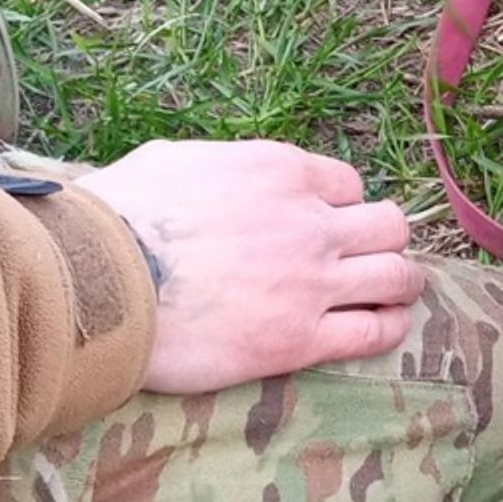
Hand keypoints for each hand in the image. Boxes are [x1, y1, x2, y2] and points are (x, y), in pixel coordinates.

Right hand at [74, 139, 425, 393]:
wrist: (101, 285)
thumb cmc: (118, 219)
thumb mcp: (173, 161)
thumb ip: (216, 168)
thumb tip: (214, 175)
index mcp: (280, 172)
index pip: (349, 184)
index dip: (341, 205)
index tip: (325, 223)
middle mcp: (309, 223)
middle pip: (389, 226)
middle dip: (384, 239)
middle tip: (370, 257)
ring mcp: (311, 282)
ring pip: (397, 276)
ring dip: (401, 282)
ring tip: (394, 293)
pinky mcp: (300, 340)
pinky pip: (375, 333)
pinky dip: (388, 327)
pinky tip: (382, 327)